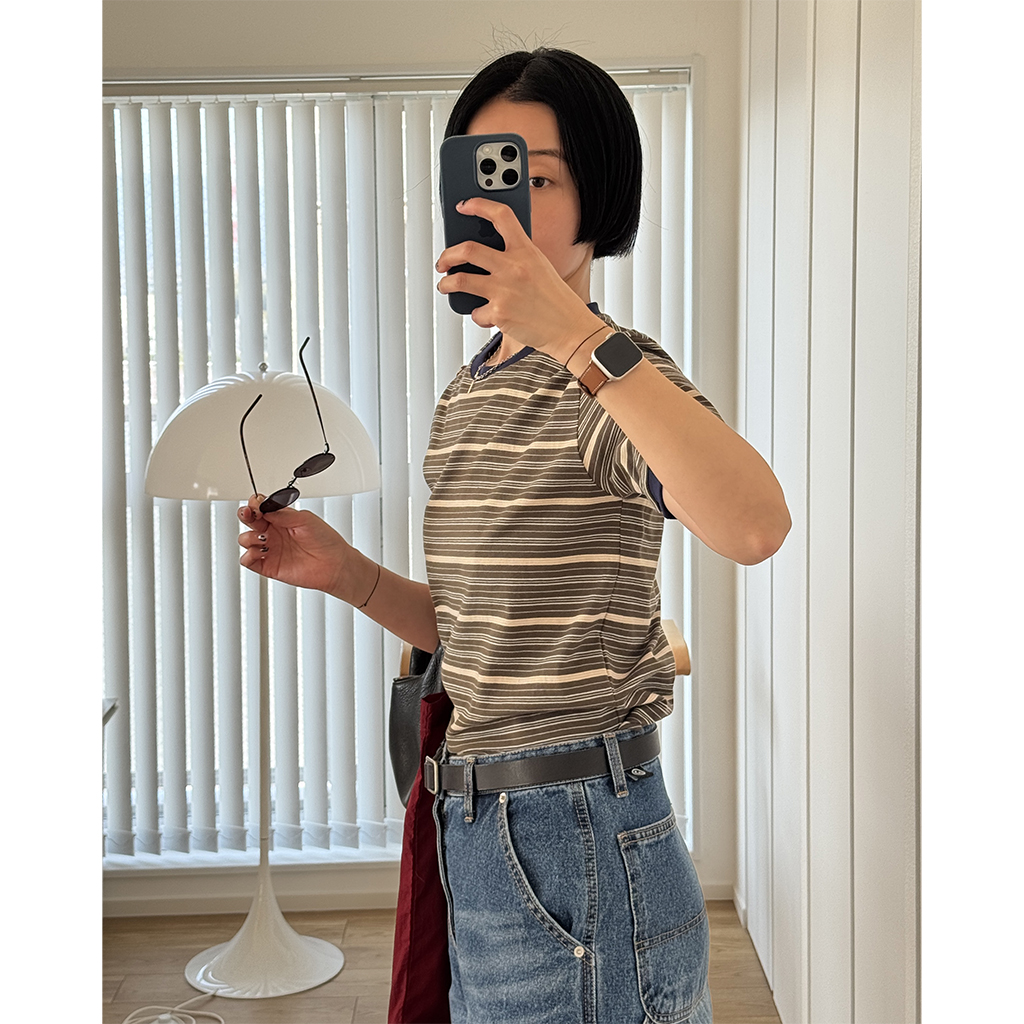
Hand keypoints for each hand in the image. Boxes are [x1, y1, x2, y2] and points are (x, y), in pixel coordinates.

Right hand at [237, 495, 352, 596]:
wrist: (334, 564)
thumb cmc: (325, 541)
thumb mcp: (306, 519)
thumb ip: (283, 513)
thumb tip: (264, 507)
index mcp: (282, 518)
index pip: (260, 507)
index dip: (254, 503)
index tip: (256, 504)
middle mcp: (274, 532)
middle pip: (249, 520)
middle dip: (245, 515)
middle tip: (250, 515)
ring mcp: (270, 549)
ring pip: (245, 539)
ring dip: (249, 537)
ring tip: (264, 539)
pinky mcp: (268, 566)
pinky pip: (248, 560)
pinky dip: (249, 556)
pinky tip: (262, 552)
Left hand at [435, 197, 604, 361]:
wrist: (569, 328)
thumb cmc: (555, 299)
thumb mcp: (540, 267)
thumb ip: (517, 256)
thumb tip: (486, 255)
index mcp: (526, 250)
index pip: (501, 216)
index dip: (478, 205)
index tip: (463, 206)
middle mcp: (513, 267)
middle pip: (468, 249)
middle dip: (447, 254)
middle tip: (444, 261)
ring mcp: (504, 290)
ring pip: (460, 280)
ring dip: (446, 283)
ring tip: (445, 285)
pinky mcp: (499, 313)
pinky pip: (476, 312)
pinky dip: (478, 314)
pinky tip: (486, 314)